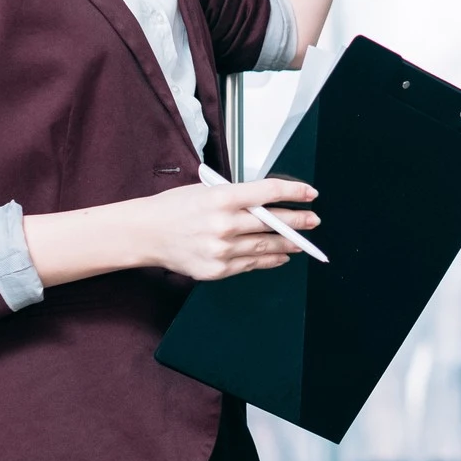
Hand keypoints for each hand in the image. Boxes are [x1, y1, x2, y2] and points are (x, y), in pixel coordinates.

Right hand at [140, 178, 321, 280]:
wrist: (146, 234)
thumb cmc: (174, 207)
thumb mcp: (206, 190)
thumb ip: (237, 197)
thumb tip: (269, 204)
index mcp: (221, 197)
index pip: (268, 192)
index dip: (294, 192)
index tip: (310, 193)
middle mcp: (224, 224)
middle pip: (273, 222)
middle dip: (298, 221)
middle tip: (314, 219)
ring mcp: (221, 250)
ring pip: (266, 247)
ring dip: (288, 244)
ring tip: (302, 241)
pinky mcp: (217, 270)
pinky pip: (251, 265)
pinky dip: (269, 260)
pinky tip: (280, 256)